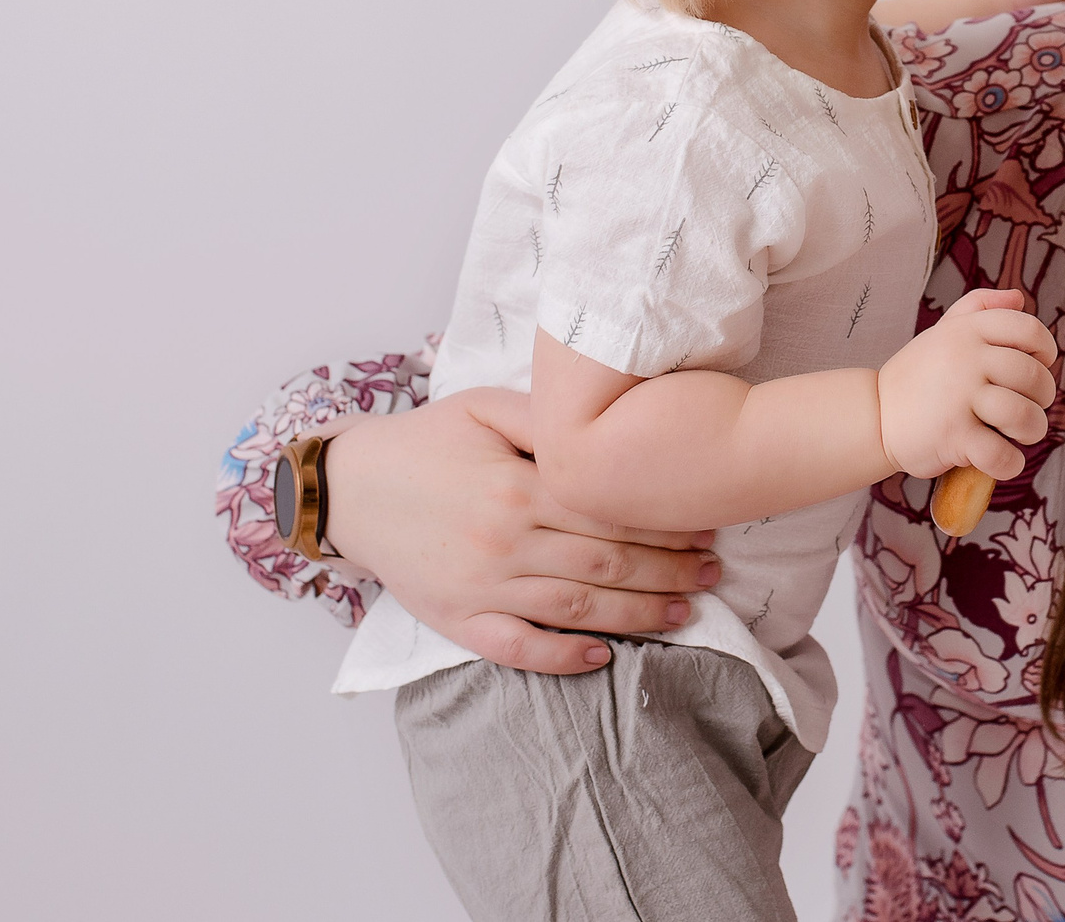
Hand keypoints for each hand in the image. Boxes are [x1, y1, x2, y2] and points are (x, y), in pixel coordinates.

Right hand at [321, 388, 720, 673]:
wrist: (350, 488)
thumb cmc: (424, 441)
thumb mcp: (483, 407)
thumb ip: (544, 418)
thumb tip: (603, 422)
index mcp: (517, 486)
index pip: (610, 511)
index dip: (664, 523)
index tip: (705, 528)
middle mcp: (504, 541)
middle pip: (604, 562)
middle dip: (668, 572)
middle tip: (714, 575)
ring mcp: (481, 586)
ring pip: (574, 608)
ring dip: (636, 615)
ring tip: (684, 613)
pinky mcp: (456, 619)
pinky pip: (515, 648)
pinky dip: (561, 658)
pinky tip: (602, 657)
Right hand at [875, 288, 1058, 479]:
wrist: (873, 416)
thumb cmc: (917, 376)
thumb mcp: (943, 331)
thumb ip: (980, 307)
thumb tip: (1018, 297)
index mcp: (967, 330)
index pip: (1029, 329)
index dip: (1045, 350)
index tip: (1039, 366)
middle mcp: (965, 359)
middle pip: (1034, 377)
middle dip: (1043, 397)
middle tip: (1029, 406)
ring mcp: (959, 398)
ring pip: (1025, 416)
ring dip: (1032, 431)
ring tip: (1019, 434)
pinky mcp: (953, 437)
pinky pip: (1002, 455)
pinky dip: (1010, 463)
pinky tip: (1001, 459)